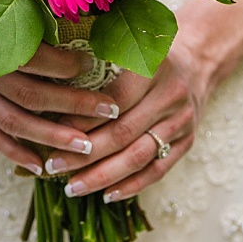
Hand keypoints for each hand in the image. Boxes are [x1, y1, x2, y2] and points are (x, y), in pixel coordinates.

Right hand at [0, 0, 126, 175]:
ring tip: (87, 147)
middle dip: (74, 106)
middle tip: (110, 109)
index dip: (66, 64)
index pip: (34, 58)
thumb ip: (30, 7)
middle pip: (31, 95)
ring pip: (14, 122)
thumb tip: (81, 11)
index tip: (92, 63)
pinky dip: (16, 153)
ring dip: (53, 137)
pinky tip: (42, 167)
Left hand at [38, 40, 208, 200]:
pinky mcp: (187, 142)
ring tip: (73, 188)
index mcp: (151, 67)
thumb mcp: (122, 46)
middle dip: (85, 154)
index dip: (83, 118)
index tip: (53, 131)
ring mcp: (181, 121)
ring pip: (139, 156)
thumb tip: (46, 88)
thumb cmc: (142, 55)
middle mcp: (170, 95)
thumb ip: (92, 61)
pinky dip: (132, 186)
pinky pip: (158, 170)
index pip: (113, 100)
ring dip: (104, 176)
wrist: (196, 63)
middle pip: (124, 133)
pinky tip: (107, 196)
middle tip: (53, 166)